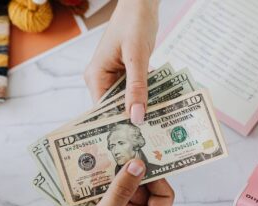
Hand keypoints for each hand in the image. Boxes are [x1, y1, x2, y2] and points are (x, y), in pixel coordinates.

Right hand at [30, 160, 174, 205]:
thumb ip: (122, 190)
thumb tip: (138, 164)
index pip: (163, 196)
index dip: (159, 177)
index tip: (147, 158)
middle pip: (143, 190)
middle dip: (134, 172)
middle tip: (124, 150)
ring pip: (124, 190)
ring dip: (116, 175)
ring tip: (107, 155)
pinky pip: (107, 195)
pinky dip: (102, 184)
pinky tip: (92, 170)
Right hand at [84, 0, 159, 123]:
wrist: (141, 4)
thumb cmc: (134, 23)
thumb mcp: (137, 57)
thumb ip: (137, 87)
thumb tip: (136, 117)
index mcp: (95, 76)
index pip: (103, 111)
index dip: (118, 125)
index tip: (136, 140)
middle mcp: (101, 78)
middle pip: (116, 107)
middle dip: (133, 118)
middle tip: (153, 135)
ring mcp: (114, 76)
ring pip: (128, 100)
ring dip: (143, 107)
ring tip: (160, 124)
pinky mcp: (127, 72)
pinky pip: (136, 89)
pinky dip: (148, 95)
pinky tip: (162, 105)